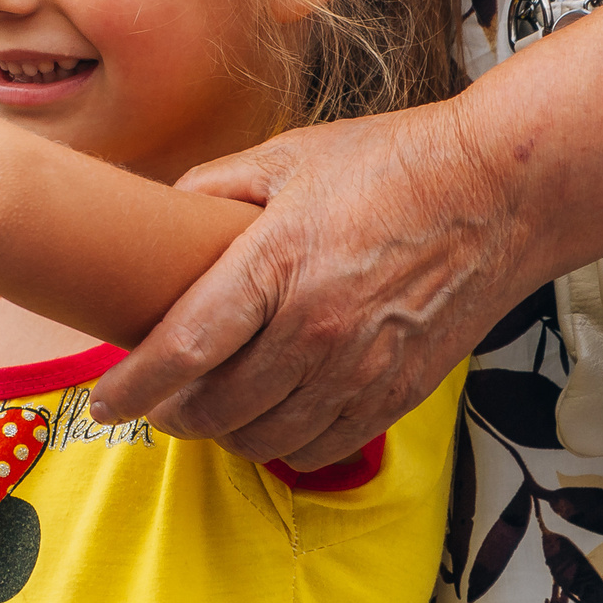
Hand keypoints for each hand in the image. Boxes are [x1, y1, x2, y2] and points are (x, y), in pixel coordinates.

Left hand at [87, 100, 523, 468]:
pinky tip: (269, 425)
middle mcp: (317, 327)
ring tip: (205, 416)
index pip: (184, 347)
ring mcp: (362, 367)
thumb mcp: (289, 155)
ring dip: (223, 436)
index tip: (100, 401)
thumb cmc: (395, 164)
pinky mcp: (400, 391)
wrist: (502, 192)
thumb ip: (216, 187)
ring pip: (265, 438)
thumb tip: (161, 211)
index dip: (132, 385)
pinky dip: (283, 447)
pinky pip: (323, 447)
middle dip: (171, 415)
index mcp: (278, 263)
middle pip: (217, 407)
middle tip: (154, 403)